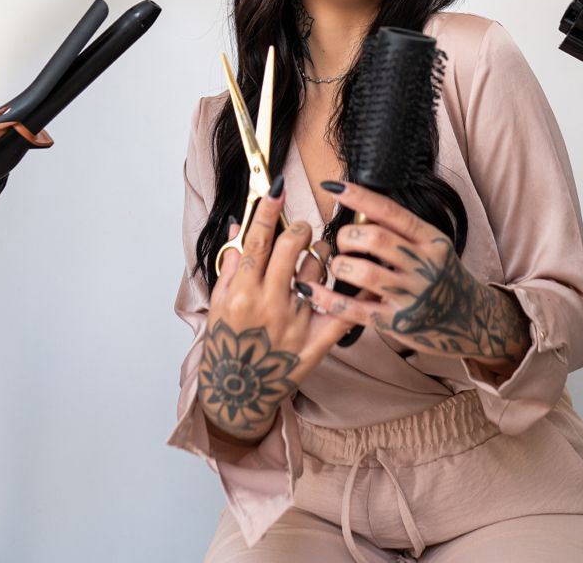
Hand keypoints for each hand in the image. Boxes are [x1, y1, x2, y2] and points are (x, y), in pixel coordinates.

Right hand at [198, 179, 350, 441]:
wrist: (240, 393)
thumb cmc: (229, 344)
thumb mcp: (220, 303)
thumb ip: (231, 264)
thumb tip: (238, 225)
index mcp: (243, 293)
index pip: (258, 240)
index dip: (268, 210)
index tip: (277, 189)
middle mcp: (270, 306)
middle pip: (290, 247)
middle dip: (299, 228)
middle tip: (301, 228)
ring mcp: (296, 324)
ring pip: (318, 270)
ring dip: (319, 255)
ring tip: (314, 257)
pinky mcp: (317, 342)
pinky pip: (342, 312)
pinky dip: (354, 293)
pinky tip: (361, 279)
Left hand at [305, 182, 530, 375]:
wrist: (471, 321)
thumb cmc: (443, 278)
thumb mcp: (434, 248)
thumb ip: (405, 232)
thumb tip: (362, 208)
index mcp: (433, 241)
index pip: (393, 212)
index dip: (361, 197)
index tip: (336, 187)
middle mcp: (425, 266)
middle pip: (376, 239)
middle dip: (349, 235)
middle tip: (343, 241)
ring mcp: (412, 297)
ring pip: (364, 272)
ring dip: (341, 264)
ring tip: (338, 264)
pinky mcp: (397, 324)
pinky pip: (355, 310)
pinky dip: (328, 298)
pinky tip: (310, 289)